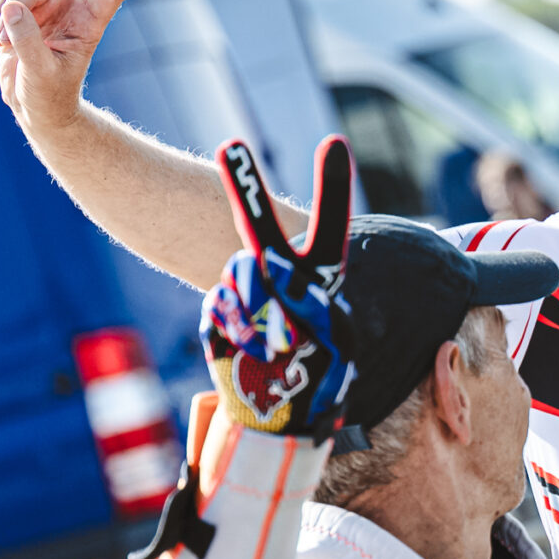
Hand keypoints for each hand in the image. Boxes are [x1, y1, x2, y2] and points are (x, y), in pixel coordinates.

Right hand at [0, 0, 145, 132]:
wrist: (35, 107)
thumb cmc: (50, 95)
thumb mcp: (41, 75)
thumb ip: (27, 42)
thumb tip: (13, 7)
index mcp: (91, 22)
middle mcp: (71, 6)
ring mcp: (46, 5)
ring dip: (9, 14)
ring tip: (5, 45)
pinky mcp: (21, 10)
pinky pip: (4, 1)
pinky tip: (0, 43)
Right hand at [202, 136, 357, 436]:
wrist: (282, 417)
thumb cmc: (321, 380)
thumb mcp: (341, 349)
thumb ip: (318, 318)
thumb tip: (279, 295)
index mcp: (318, 274)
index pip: (327, 224)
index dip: (329, 185)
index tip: (333, 142)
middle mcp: (279, 274)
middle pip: (258, 225)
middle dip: (245, 185)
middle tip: (231, 145)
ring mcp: (244, 294)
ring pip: (241, 274)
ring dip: (259, 306)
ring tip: (280, 346)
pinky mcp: (217, 318)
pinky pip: (221, 309)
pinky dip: (237, 330)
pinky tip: (253, 353)